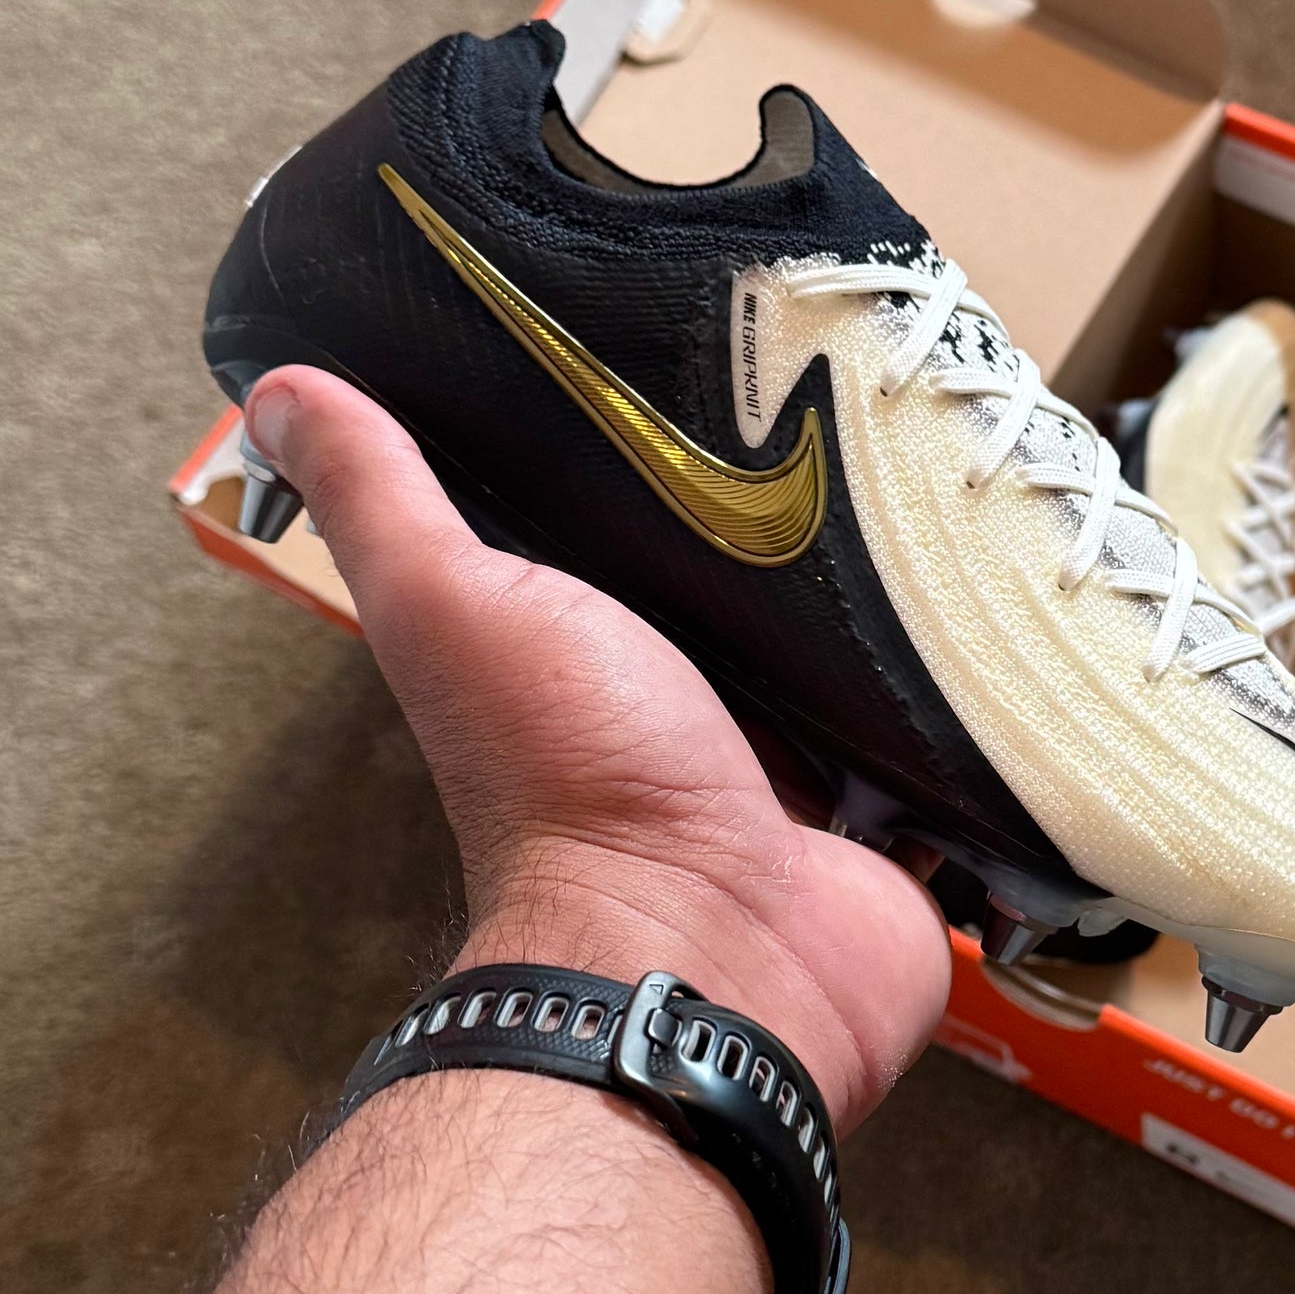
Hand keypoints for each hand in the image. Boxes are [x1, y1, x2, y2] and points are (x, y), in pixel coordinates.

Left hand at [243, 365, 950, 1136]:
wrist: (713, 951)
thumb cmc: (574, 781)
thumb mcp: (460, 604)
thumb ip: (384, 503)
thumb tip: (281, 391)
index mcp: (606, 642)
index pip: (657, 524)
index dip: (690, 449)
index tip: (738, 342)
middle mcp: (707, 700)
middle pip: (776, 580)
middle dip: (823, 509)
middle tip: (883, 397)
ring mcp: (811, 761)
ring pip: (875, 651)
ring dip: (910, 594)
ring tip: (967, 475)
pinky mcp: (898, 807)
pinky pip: (953, 732)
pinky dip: (977, 689)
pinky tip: (1012, 605)